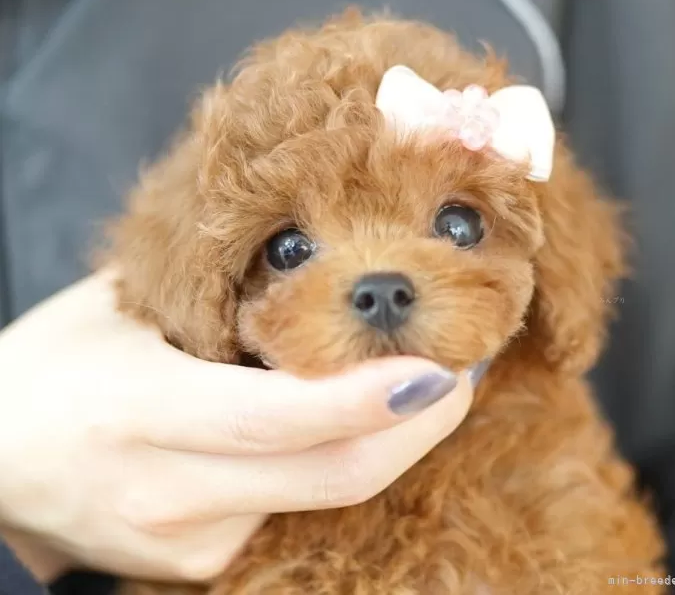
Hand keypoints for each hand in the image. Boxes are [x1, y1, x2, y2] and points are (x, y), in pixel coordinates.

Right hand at [0, 272, 473, 582]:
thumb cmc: (56, 361)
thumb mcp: (122, 307)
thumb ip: (214, 296)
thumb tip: (313, 269)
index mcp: (142, 409)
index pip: (284, 417)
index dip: (373, 398)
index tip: (442, 366)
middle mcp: (168, 490)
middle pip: (332, 475)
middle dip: (418, 428)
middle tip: (461, 372)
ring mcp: (186, 541)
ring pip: (324, 492)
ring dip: (387, 440)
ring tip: (417, 379)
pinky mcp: (196, 562)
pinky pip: (290, 504)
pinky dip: (330, 459)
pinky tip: (338, 419)